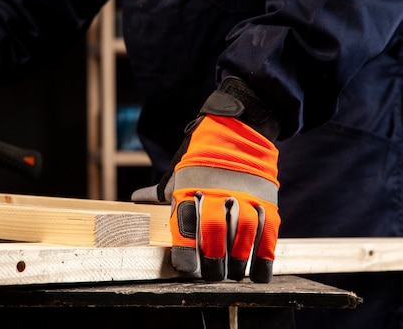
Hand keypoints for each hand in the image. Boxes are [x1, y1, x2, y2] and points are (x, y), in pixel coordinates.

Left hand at [132, 77, 280, 282]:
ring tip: (234, 274)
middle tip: (212, 276)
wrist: (237, 127)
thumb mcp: (178, 171)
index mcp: (189, 188)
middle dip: (213, 260)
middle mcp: (215, 192)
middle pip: (213, 232)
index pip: (184, 225)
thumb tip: (136, 198)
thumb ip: (160, 191)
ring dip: (239, 260)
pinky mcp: (265, 198)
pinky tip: (259, 273)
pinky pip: (267, 231)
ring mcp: (243, 194)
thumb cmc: (200, 155)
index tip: (187, 270)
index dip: (185, 252)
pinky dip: (264, 255)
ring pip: (242, 233)